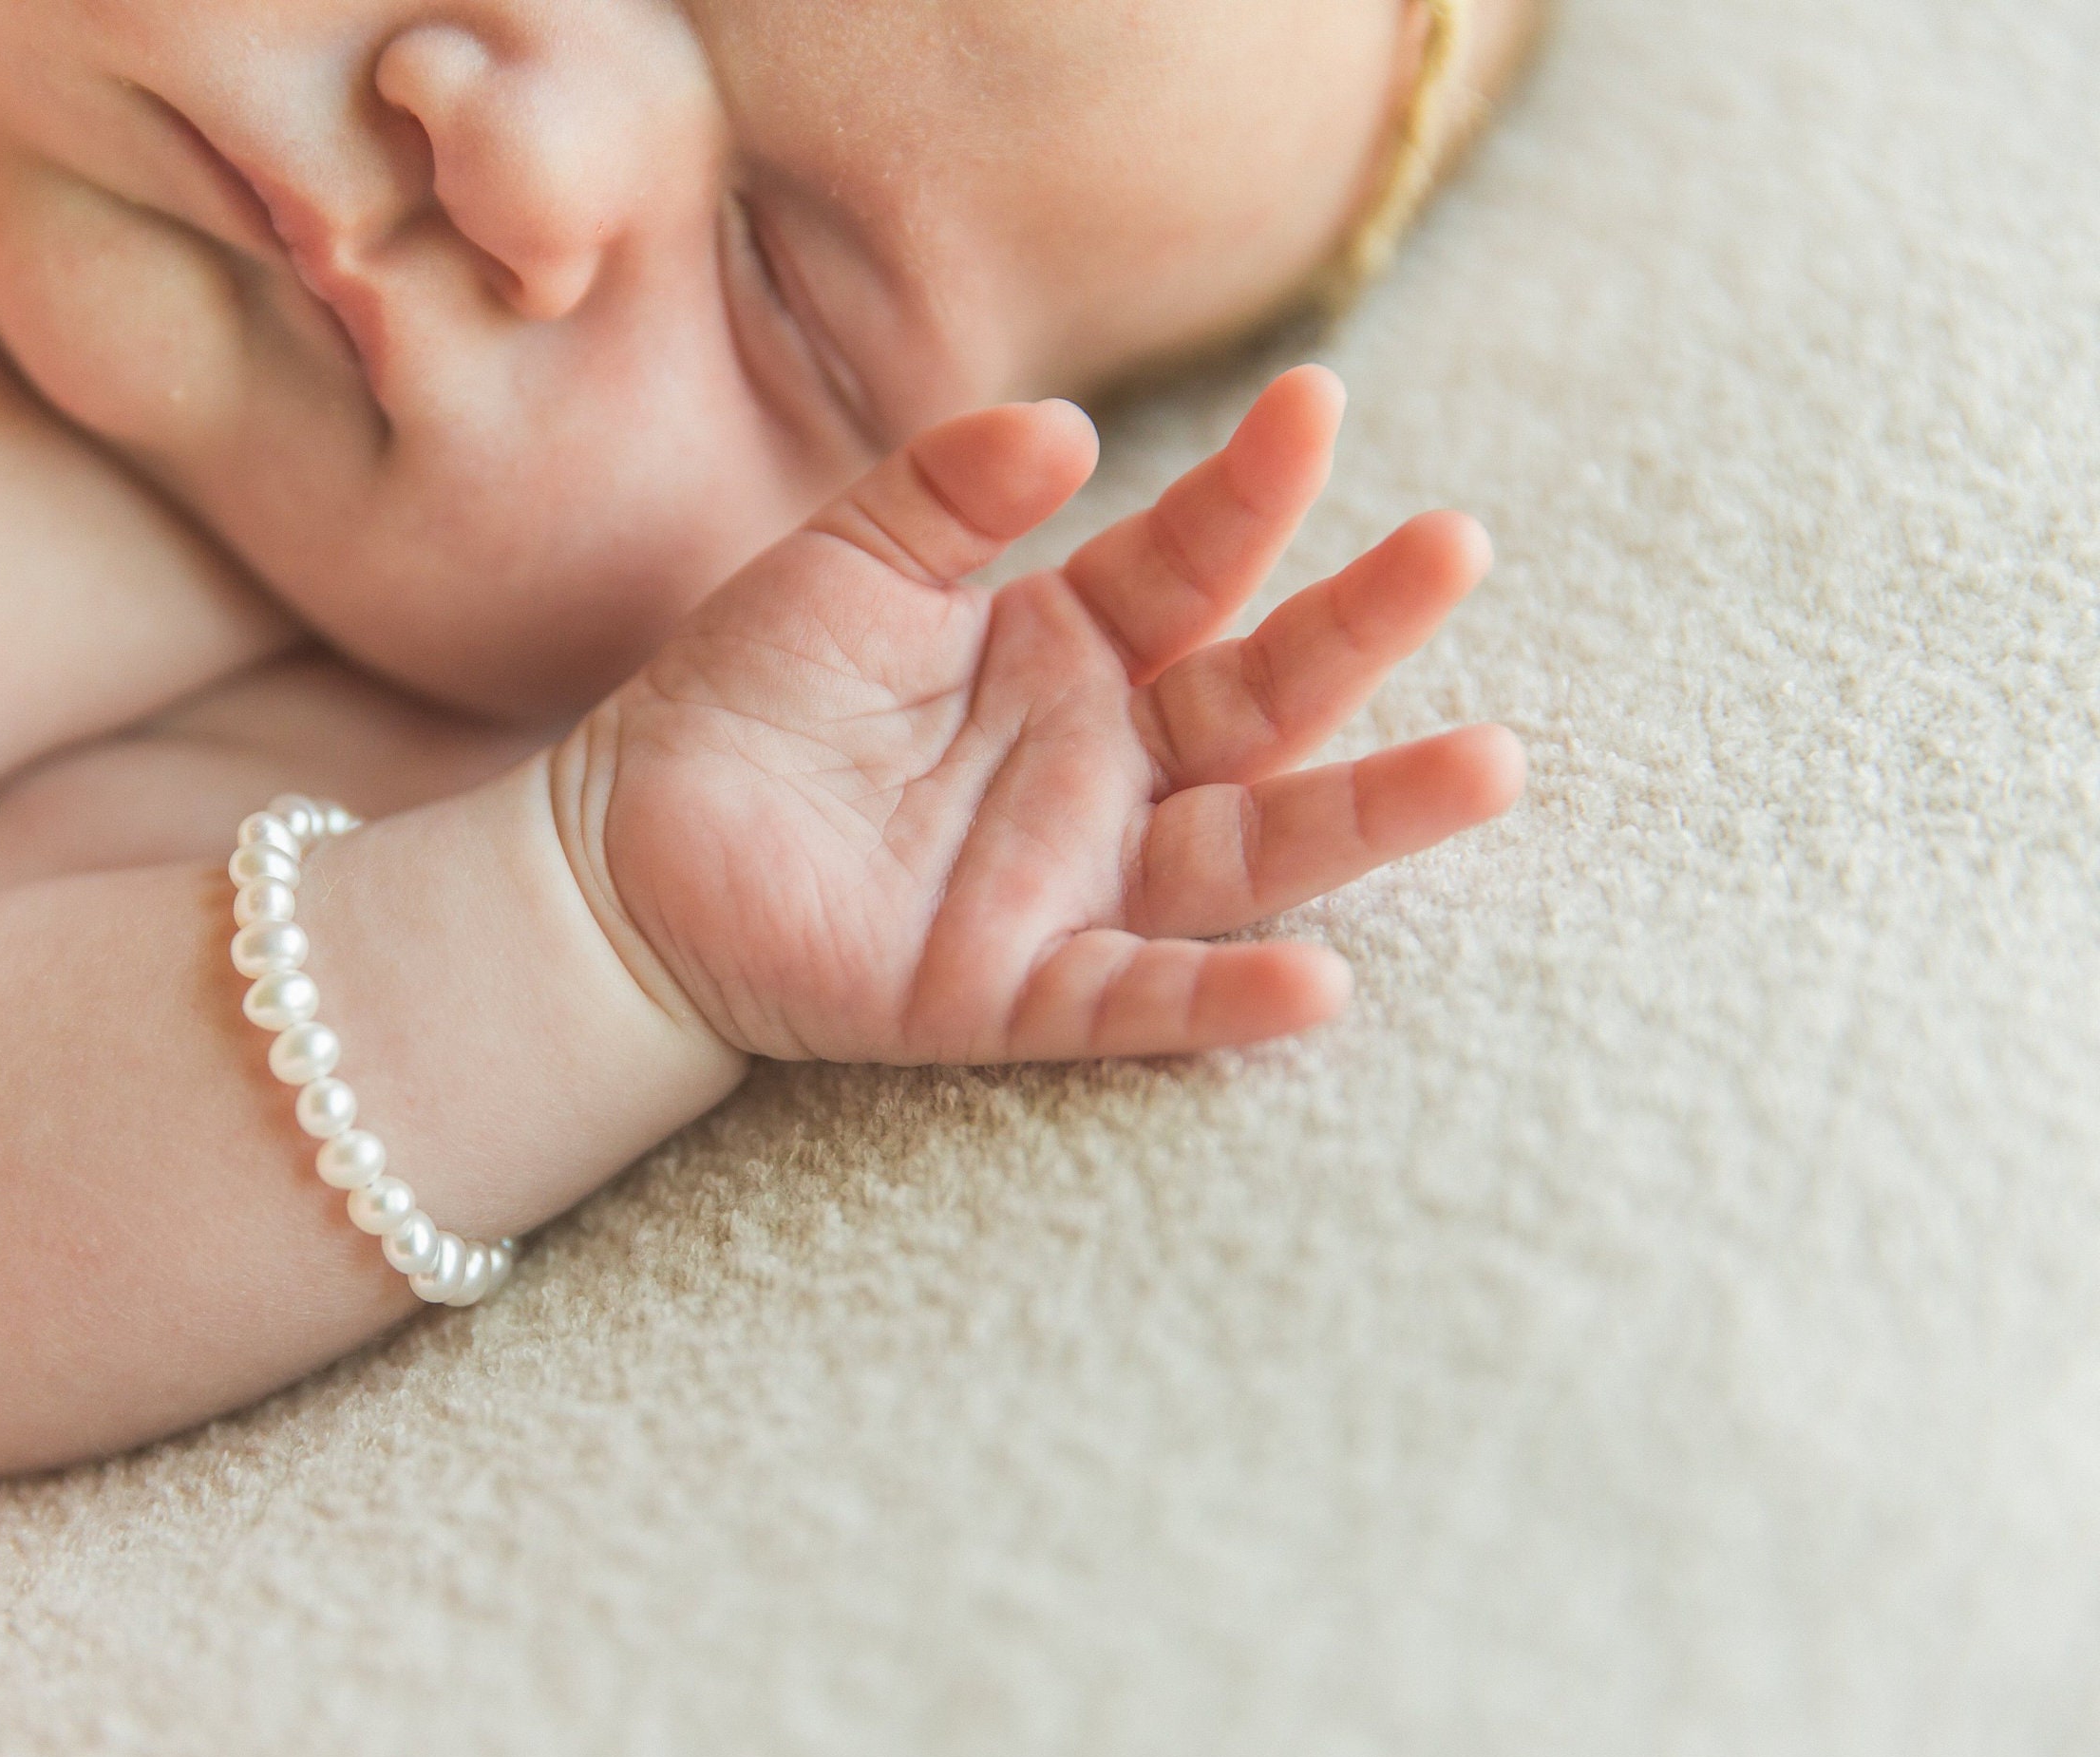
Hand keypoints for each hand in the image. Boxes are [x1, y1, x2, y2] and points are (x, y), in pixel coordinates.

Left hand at [553, 367, 1525, 1064]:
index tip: (1312, 403)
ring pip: (1249, 849)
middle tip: (1455, 546)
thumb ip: (949, 488)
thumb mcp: (845, 563)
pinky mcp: (1015, 990)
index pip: (1192, 565)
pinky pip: (1140, 996)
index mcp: (1070, 650)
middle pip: (1261, 698)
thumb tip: (1069, 424)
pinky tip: (1317, 983)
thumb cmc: (743, 697)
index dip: (1252, 491)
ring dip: (1367, 814)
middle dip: (1360, 627)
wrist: (623, 849)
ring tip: (1490, 765)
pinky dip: (1225, 997)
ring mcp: (1073, 882)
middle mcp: (1101, 767)